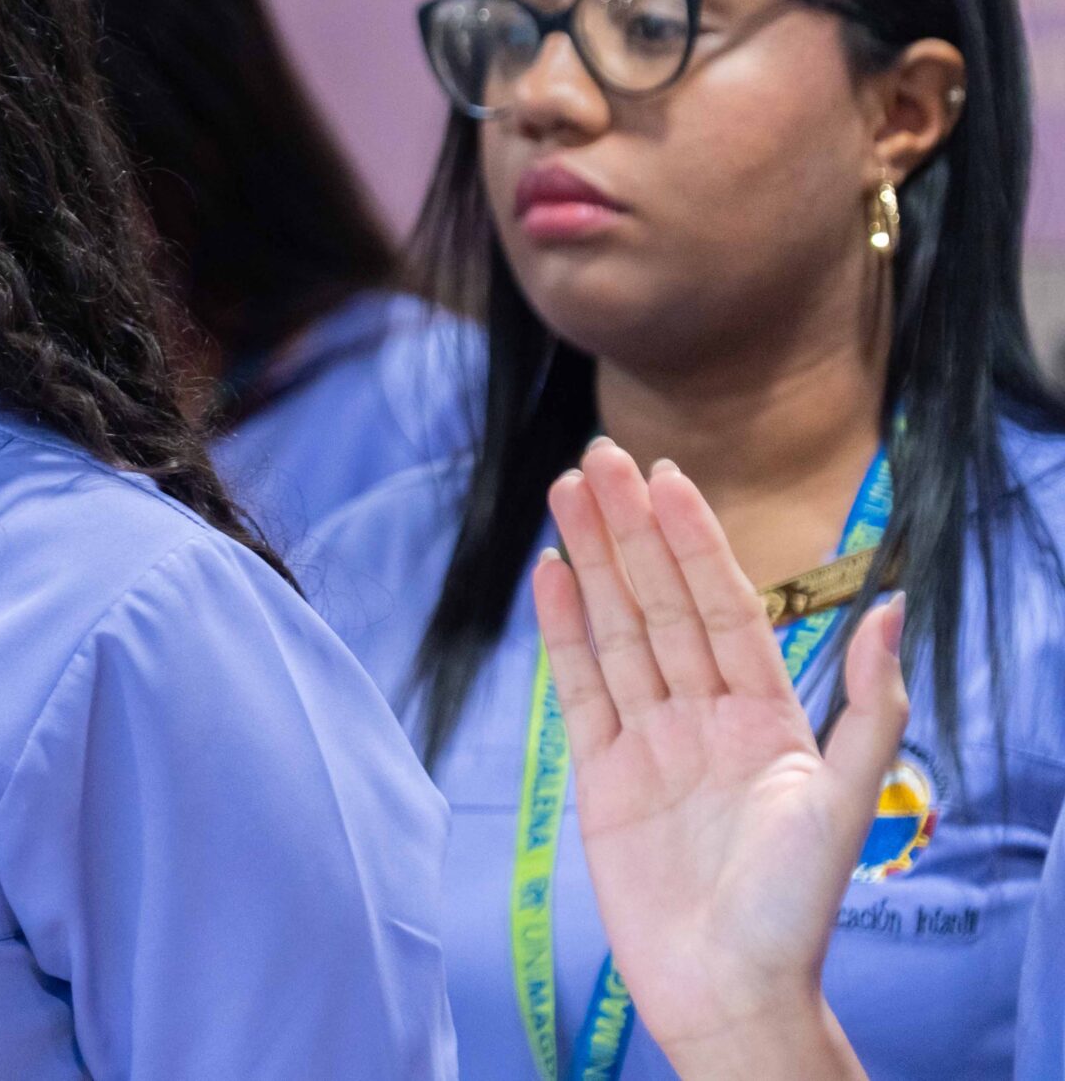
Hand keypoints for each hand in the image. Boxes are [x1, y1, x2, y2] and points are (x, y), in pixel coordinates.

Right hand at [533, 441, 901, 1079]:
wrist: (727, 986)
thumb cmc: (796, 905)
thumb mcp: (848, 800)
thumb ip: (869, 704)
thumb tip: (892, 606)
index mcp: (766, 714)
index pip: (722, 606)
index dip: (694, 540)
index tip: (665, 475)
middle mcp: (704, 715)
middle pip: (659, 604)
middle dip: (630, 530)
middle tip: (598, 457)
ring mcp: (648, 740)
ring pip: (615, 631)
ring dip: (591, 562)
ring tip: (565, 493)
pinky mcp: (599, 774)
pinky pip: (579, 688)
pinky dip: (563, 631)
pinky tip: (550, 576)